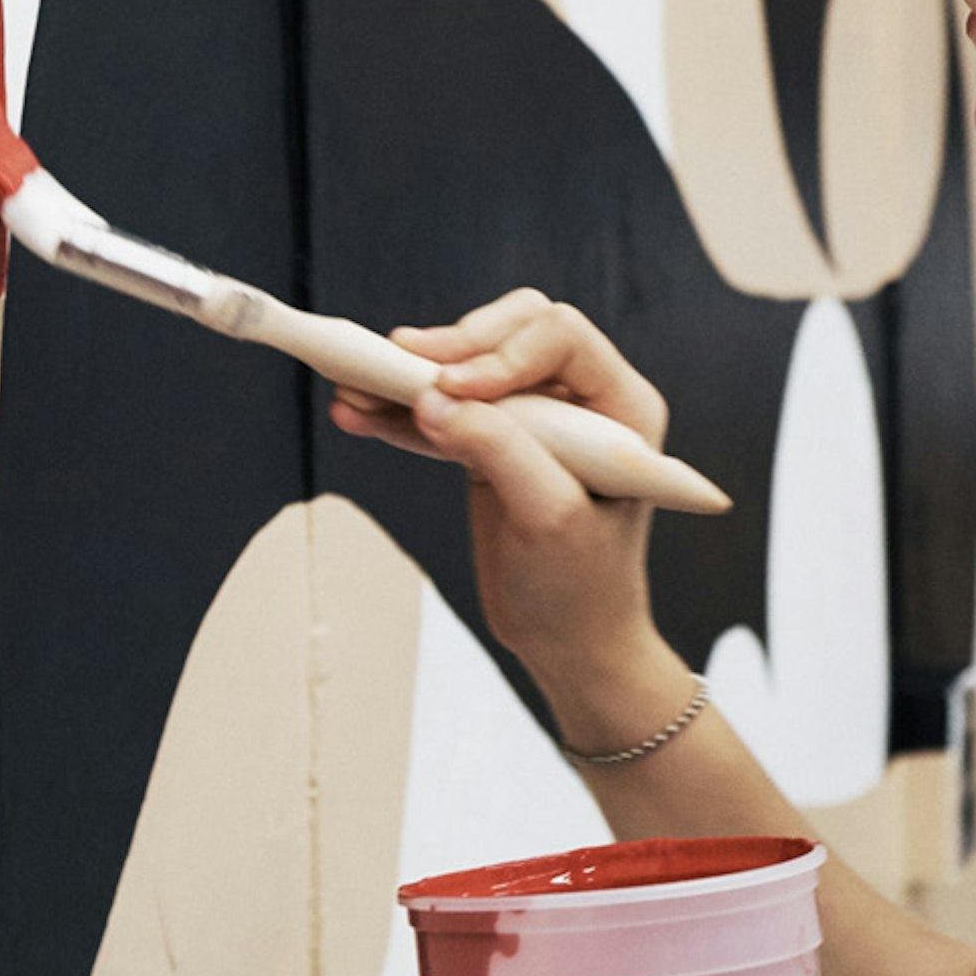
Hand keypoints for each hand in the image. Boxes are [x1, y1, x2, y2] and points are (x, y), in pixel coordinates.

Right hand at [325, 291, 670, 698]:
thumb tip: (433, 400)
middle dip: (451, 348)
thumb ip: (497, 450)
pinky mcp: (494, 443)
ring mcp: (535, 418)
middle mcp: (581, 399)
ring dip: (411, 375)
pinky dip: (401, 413)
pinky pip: (444, 411)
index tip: (449, 388)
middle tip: (396, 364)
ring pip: (469, 365)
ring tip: (354, 386)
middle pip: (510, 332)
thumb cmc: (583, 588)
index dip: (500, 352)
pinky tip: (359, 414)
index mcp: (620, 404)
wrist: (571, 642)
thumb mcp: (548, 518)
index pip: (557, 336)